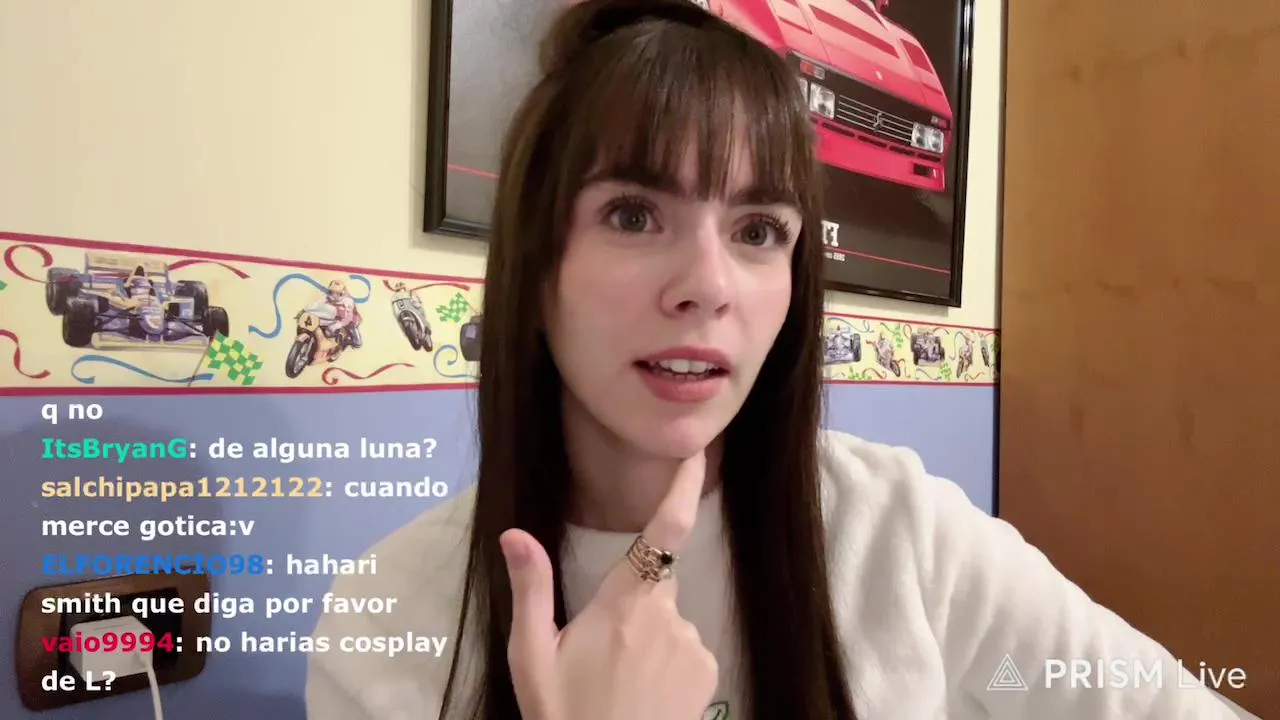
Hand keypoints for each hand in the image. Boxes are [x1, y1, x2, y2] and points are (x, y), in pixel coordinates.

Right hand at [501, 452, 717, 719]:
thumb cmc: (565, 717)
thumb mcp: (532, 658)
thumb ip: (530, 590)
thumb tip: (514, 533)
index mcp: (622, 606)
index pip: (662, 532)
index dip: (680, 488)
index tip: (693, 453)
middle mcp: (666, 618)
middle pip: (654, 583)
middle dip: (629, 602)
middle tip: (596, 652)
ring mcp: (692, 646)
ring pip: (668, 620)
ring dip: (647, 637)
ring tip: (616, 685)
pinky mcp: (707, 671)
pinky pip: (686, 648)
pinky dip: (667, 662)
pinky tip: (643, 696)